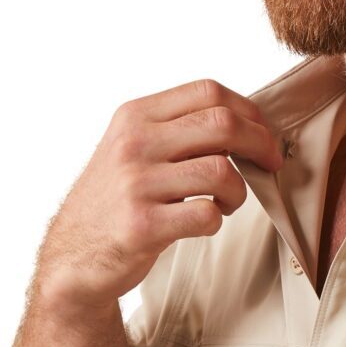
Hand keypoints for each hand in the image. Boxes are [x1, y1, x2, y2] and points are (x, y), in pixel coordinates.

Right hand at [35, 78, 284, 314]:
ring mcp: (136, 184)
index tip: (263, 134)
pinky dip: (219, 219)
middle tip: (269, 164)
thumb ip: (180, 130)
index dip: (249, 112)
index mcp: (135, 116)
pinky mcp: (143, 225)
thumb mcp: (135, 149)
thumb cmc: (118, 200)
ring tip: (226, 202)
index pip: (208, 92)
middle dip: (260, 144)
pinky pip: (209, 214)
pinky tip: (205, 221)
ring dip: (239, 191)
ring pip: (222, 172)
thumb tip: (247, 124)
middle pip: (222, 125)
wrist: (75, 254)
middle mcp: (134, 144)